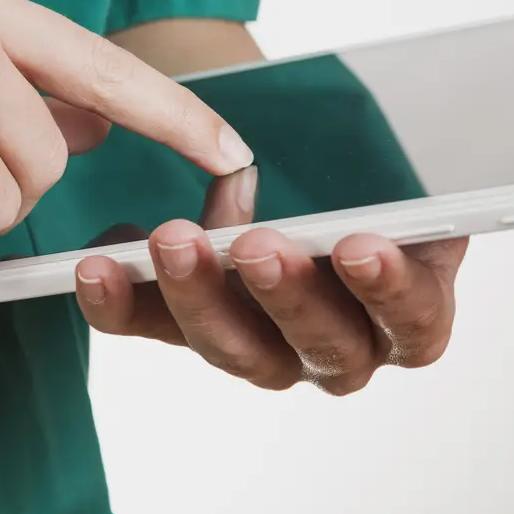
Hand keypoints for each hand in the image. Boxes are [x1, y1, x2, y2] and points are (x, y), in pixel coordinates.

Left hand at [75, 169, 468, 394]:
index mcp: (406, 308)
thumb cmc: (363, 174)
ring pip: (236, 349)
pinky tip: (98, 265)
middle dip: (287, 295)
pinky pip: (155, 330)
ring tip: (170, 239)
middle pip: (323, 347)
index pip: (415, 321)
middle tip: (254, 246)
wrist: (300, 164)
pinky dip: (122, 302)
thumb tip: (408, 173)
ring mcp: (266, 348)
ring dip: (200, 296)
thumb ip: (400, 184)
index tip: (358, 246)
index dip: (391, 291)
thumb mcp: (393, 171)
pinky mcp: (195, 332)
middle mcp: (340, 345)